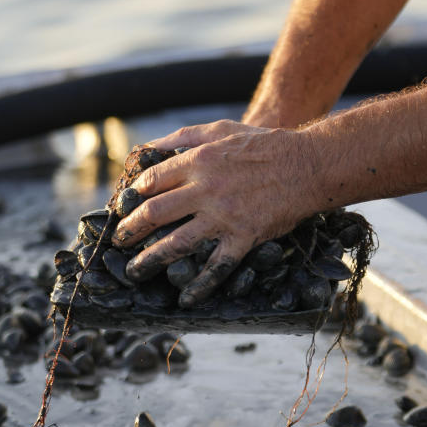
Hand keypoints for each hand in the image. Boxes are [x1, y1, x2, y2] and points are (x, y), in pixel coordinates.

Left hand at [112, 120, 324, 307]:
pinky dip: (200, 285)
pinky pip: (217, 266)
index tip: (123, 208)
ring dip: (150, 260)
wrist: (306, 165)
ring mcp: (223, 216)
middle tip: (120, 241)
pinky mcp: (243, 237)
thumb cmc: (264, 144)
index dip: (132, 197)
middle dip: (131, 230)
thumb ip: (184, 136)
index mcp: (197, 161)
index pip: (151, 182)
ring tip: (134, 271)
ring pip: (177, 243)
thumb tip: (151, 146)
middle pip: (155, 214)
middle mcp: (204, 190)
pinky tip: (186, 298)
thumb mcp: (221, 128)